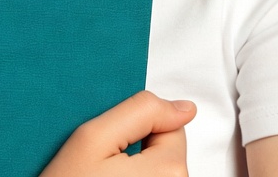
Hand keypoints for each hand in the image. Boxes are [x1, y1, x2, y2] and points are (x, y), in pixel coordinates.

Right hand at [39, 91, 195, 176]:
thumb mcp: (93, 137)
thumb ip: (140, 112)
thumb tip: (185, 108)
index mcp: (169, 173)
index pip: (172, 126)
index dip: (138, 126)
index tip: (113, 143)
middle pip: (167, 151)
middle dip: (139, 150)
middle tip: (104, 164)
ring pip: (159, 171)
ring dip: (135, 170)